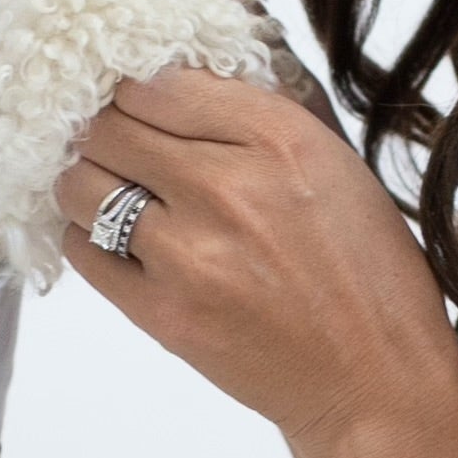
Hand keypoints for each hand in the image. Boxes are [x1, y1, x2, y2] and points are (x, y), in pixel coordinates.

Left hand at [55, 69, 457, 457]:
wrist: (376, 381)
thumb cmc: (366, 273)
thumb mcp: (335, 165)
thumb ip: (258, 115)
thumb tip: (180, 76)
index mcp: (281, 137)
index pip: (161, 81)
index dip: (141, 91)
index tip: (142, 106)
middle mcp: (229, 185)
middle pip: (108, 126)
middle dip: (108, 132)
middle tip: (121, 150)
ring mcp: (189, 253)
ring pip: (81, 184)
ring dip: (88, 182)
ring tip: (115, 193)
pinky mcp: (163, 313)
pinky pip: (82, 250)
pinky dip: (89, 237)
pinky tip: (118, 241)